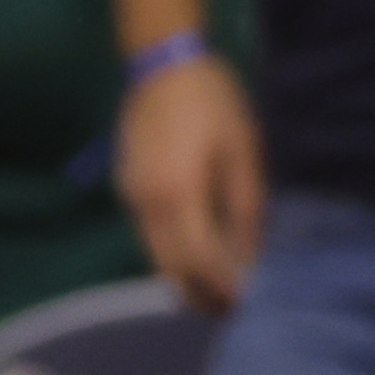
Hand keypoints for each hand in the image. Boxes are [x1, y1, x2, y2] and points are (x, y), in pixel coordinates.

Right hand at [116, 54, 261, 315]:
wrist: (161, 63)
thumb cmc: (212, 102)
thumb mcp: (242, 153)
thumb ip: (245, 210)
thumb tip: (248, 258)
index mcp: (178, 194)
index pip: (199, 260)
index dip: (221, 288)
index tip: (243, 306)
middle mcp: (146, 203)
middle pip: (169, 269)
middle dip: (198, 295)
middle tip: (228, 312)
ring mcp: (131, 196)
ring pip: (154, 256)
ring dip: (182, 278)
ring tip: (214, 290)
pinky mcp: (126, 187)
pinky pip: (147, 235)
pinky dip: (170, 253)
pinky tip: (194, 253)